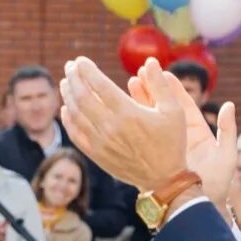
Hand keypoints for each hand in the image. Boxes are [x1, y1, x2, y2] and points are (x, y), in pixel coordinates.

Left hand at [62, 57, 235, 207]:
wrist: (164, 179)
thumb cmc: (171, 142)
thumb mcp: (174, 110)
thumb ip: (160, 84)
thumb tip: (149, 61)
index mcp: (128, 113)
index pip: (99, 84)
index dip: (86, 70)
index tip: (80, 61)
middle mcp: (110, 127)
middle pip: (82, 96)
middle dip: (73, 78)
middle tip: (70, 66)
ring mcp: (101, 142)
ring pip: (76, 114)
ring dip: (68, 96)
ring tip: (65, 83)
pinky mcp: (97, 155)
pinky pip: (76, 134)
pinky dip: (68, 120)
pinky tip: (66, 109)